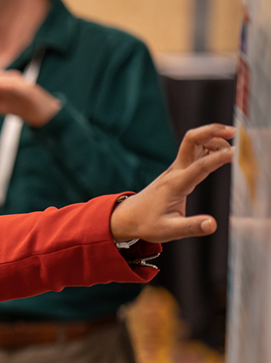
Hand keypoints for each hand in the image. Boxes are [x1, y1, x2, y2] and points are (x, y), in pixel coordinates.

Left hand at [0, 71, 61, 126]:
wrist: (42, 113)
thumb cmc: (20, 107)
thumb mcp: (2, 103)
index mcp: (6, 84)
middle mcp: (14, 82)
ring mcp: (22, 85)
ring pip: (6, 81)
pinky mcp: (30, 91)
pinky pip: (18, 88)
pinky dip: (9, 86)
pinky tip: (0, 85)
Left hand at [110, 124, 233, 242]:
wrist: (128, 218)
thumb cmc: (147, 224)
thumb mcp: (169, 231)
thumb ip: (191, 227)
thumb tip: (212, 225)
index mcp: (175, 185)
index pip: (200, 166)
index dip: (218, 158)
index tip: (235, 153)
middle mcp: (175, 172)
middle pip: (191, 141)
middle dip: (211, 131)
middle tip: (232, 132)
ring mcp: (175, 169)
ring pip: (193, 143)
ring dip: (212, 137)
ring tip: (232, 149)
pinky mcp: (176, 171)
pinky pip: (193, 152)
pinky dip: (208, 146)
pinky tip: (220, 153)